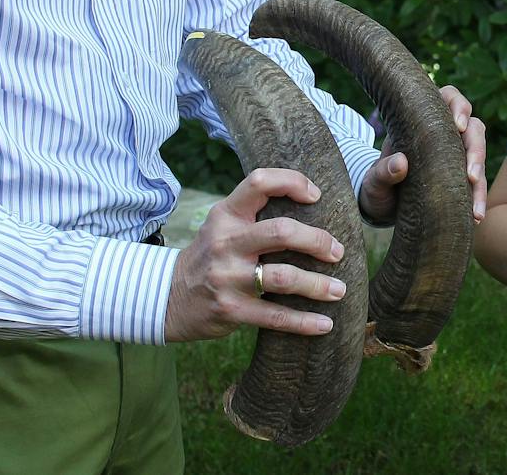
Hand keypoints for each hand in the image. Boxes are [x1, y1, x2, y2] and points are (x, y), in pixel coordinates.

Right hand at [163, 168, 347, 342]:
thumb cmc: (211, 255)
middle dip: (317, 241)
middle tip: (338, 252)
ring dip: (318, 285)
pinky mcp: (231, 309)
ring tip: (339, 290)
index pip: (259, 182)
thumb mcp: (223, 225)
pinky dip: (304, 322)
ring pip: (284, 277)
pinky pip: (275, 316)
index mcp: (226, 215)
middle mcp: (226, 242)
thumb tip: (313, 208)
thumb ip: (255, 214)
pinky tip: (324, 324)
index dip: (292, 182)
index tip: (316, 196)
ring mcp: (227, 277)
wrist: (167, 296)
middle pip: (281, 232)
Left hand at [358, 84, 487, 224]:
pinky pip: (477, 185)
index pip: (450, 98)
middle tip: (471, 176)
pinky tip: (476, 217)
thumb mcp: (374, 180)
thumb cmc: (377, 184)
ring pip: (479, 157)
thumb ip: (382, 172)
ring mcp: (456, 155)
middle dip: (476, 150)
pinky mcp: (461, 178)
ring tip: (476, 210)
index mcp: (424, 120)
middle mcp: (446, 134)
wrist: (381, 206)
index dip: (459, 107)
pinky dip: (478, 200)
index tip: (458, 126)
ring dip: (481, 182)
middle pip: (474, 128)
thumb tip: (400, 162)